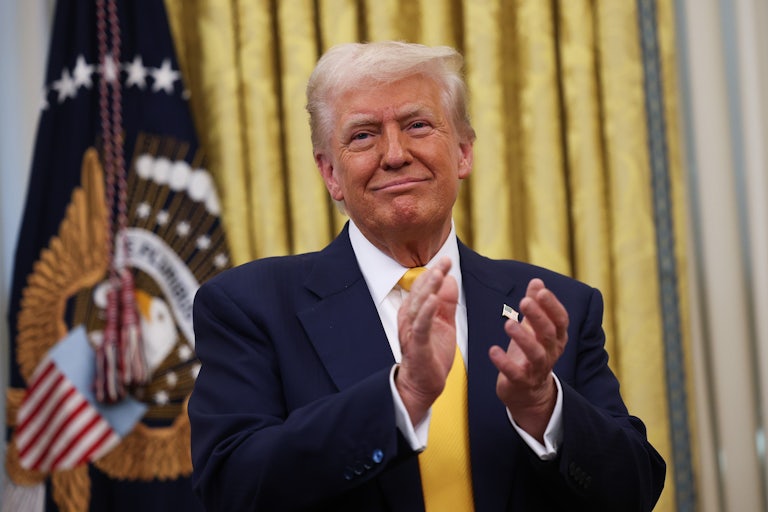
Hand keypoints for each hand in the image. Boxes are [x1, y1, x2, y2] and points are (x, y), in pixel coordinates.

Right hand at [395, 257, 457, 424]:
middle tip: (445, 261)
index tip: (446, 260)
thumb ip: (446, 303)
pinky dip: (427, 312)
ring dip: (428, 289)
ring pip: (419, 306)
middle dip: (432, 275)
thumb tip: (450, 279)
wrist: (423, 385)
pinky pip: (421, 326)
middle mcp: (409, 319)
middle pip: (420, 293)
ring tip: (438, 273)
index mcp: (415, 313)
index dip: (434, 273)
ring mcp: (412, 332)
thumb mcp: (444, 323)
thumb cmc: (432, 353)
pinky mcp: (418, 346)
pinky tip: (434, 300)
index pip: (423, 288)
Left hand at [489, 278, 567, 441]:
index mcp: (556, 338)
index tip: (541, 291)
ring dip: (523, 338)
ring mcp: (537, 369)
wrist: (527, 392)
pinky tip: (493, 351)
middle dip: (538, 317)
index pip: (561, 320)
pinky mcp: (521, 383)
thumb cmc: (529, 353)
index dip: (552, 305)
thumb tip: (537, 281)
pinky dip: (504, 363)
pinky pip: (515, 374)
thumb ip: (536, 305)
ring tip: (508, 324)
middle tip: (525, 301)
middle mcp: (550, 353)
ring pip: (536, 354)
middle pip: (549, 334)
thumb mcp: (534, 329)